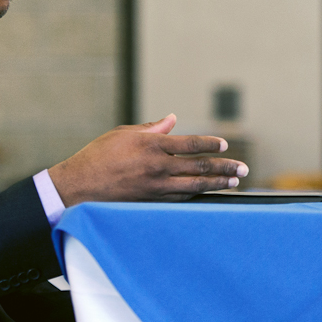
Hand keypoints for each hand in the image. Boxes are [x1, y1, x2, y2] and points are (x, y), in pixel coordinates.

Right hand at [47, 114, 247, 206]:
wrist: (78, 186)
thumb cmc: (99, 155)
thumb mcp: (124, 133)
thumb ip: (153, 129)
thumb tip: (172, 119)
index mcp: (152, 145)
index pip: (191, 144)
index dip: (211, 144)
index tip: (225, 145)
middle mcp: (158, 167)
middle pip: (199, 167)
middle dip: (224, 168)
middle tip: (243, 169)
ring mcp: (155, 187)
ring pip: (194, 186)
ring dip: (216, 184)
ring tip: (233, 182)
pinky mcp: (150, 201)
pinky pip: (180, 199)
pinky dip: (197, 196)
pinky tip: (208, 194)